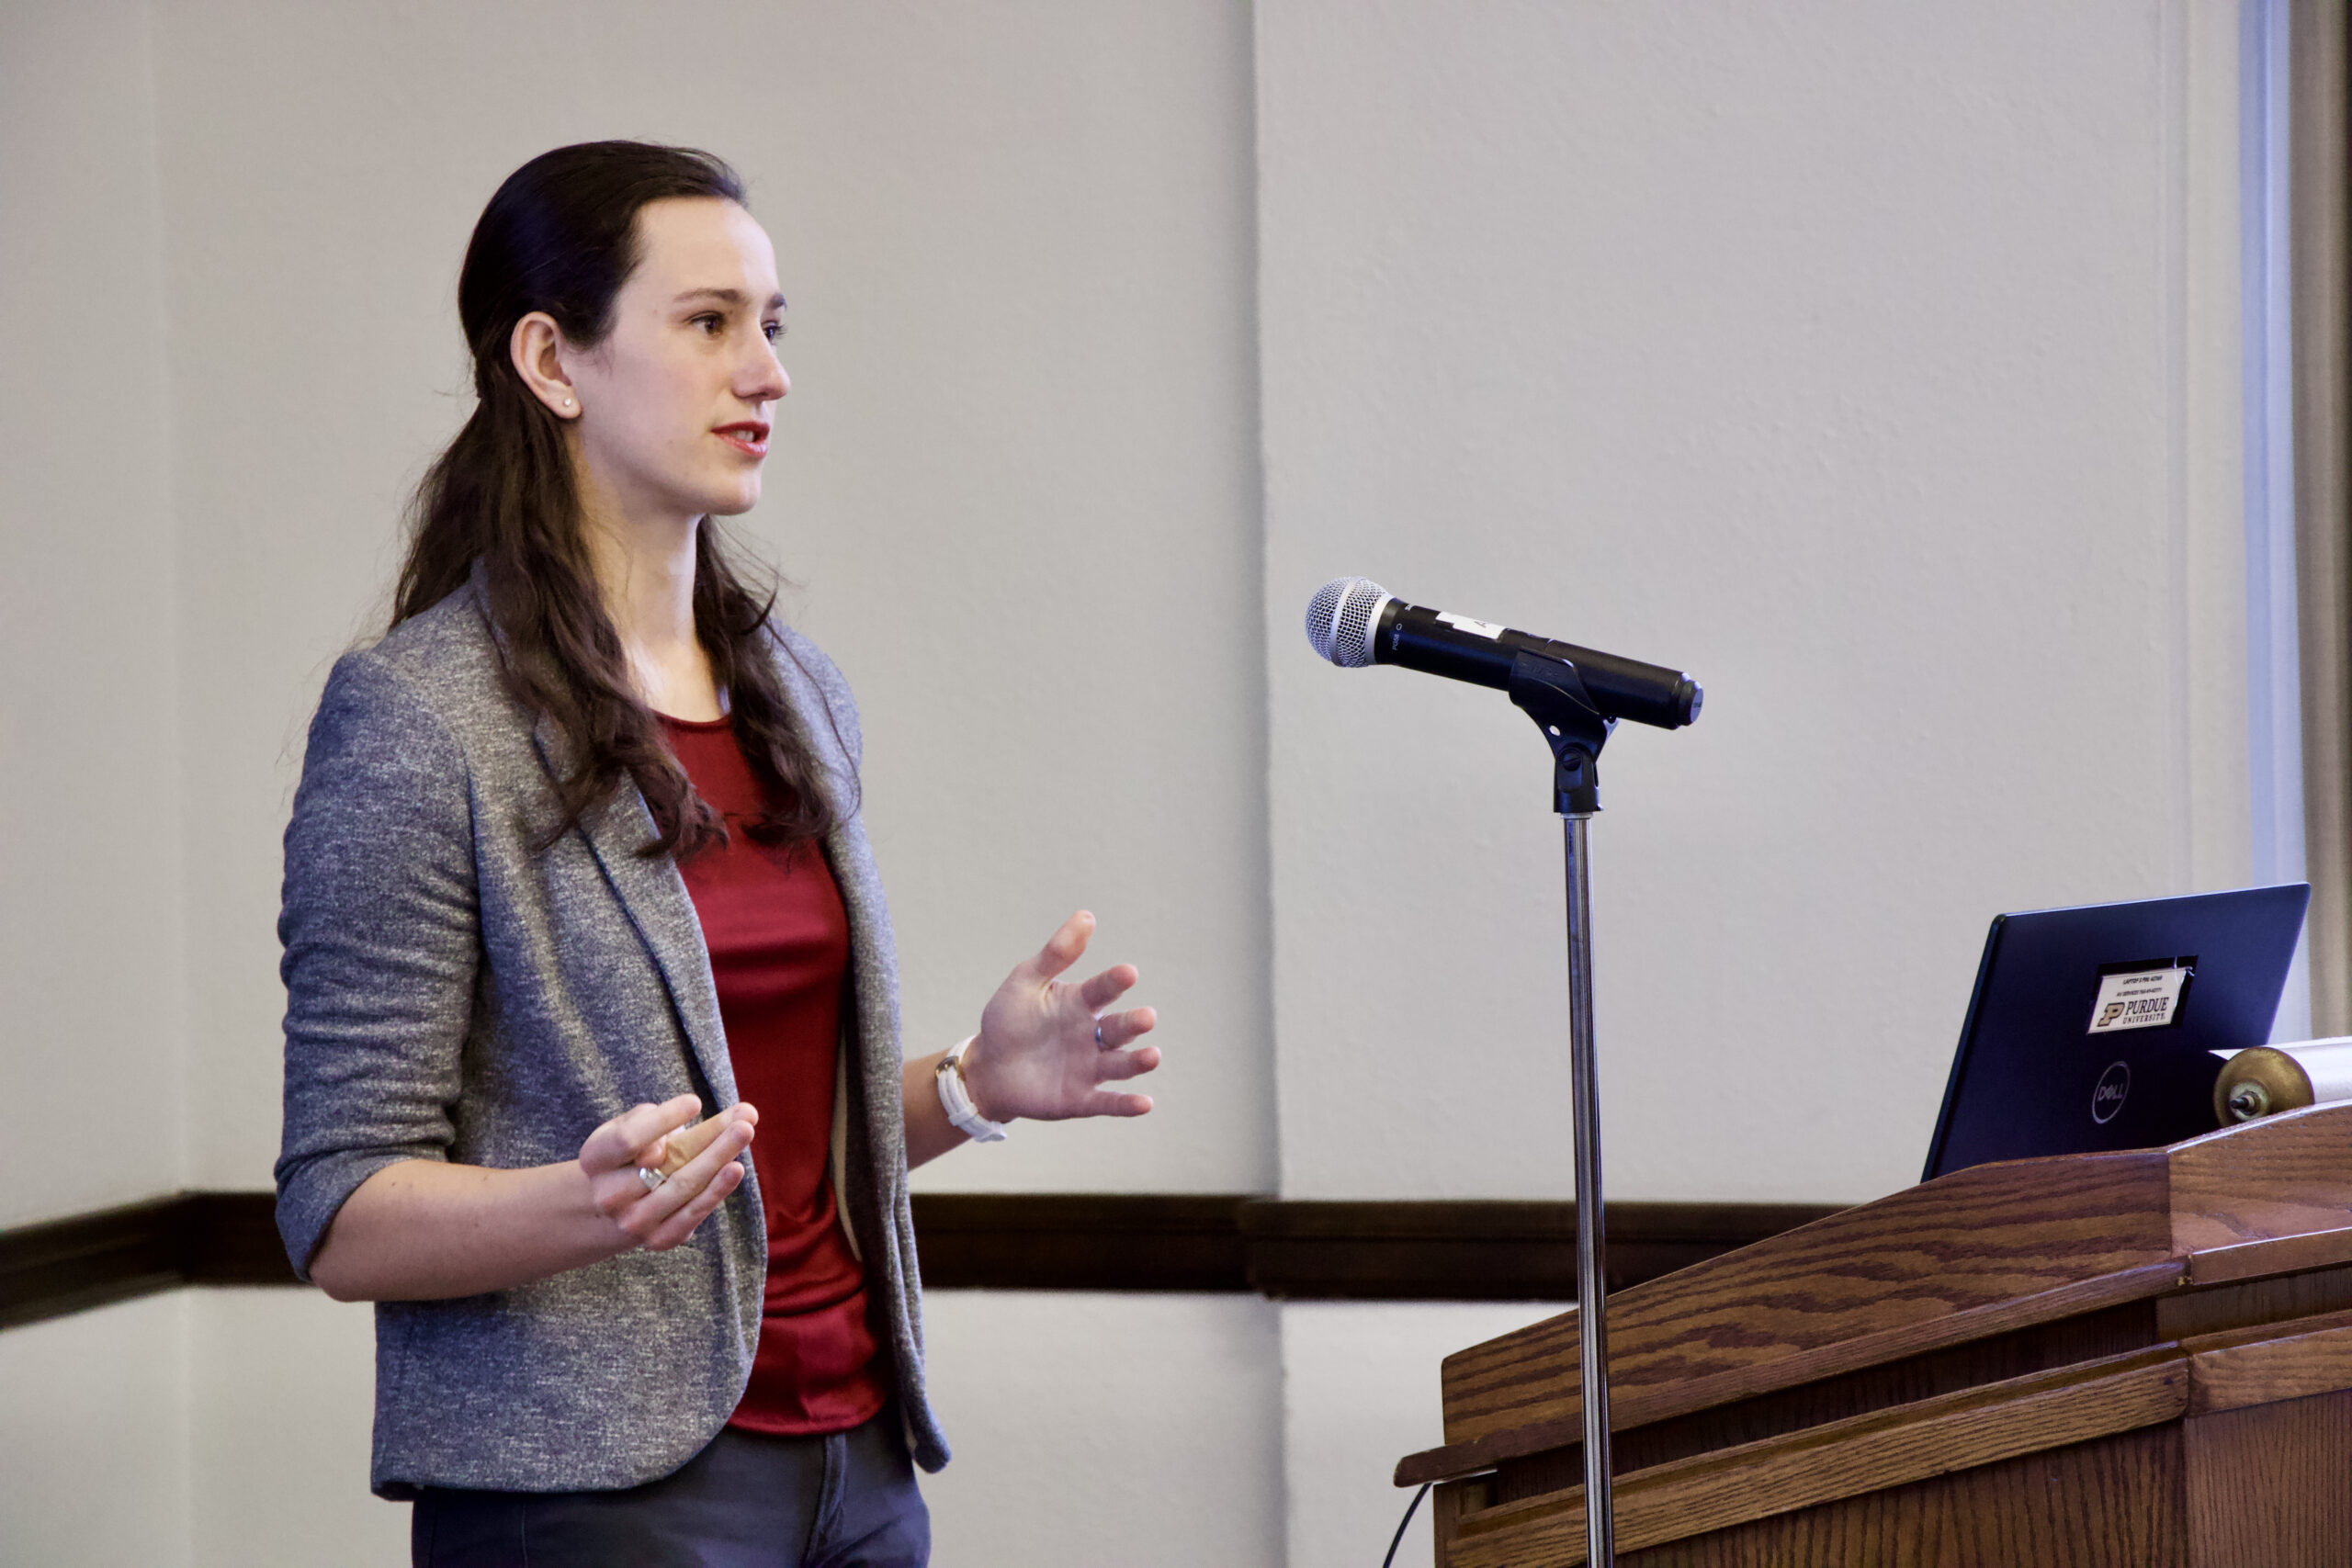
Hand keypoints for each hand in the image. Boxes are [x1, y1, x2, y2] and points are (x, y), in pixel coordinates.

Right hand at [577, 1093, 757, 1251]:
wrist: (612, 1207)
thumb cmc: (631, 1153)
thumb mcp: (634, 1128)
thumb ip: (666, 1117)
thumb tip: (711, 1108)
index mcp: (595, 1159)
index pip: (628, 1139)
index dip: (662, 1121)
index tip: (695, 1102)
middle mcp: (608, 1195)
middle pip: (665, 1166)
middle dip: (709, 1141)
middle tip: (744, 1120)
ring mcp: (632, 1222)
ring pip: (683, 1188)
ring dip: (718, 1161)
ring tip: (745, 1134)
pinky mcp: (658, 1239)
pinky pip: (691, 1215)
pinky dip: (715, 1192)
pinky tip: (734, 1170)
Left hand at [965, 910, 1159, 1122]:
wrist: (987, 1069)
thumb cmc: (1008, 1020)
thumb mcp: (1025, 982)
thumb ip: (1056, 954)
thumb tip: (1086, 915)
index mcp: (1081, 1004)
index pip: (1103, 990)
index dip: (1115, 982)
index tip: (1127, 973)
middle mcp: (1093, 1035)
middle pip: (1119, 1029)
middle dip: (1134, 1024)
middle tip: (1147, 1017)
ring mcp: (1089, 1068)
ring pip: (1120, 1064)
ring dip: (1138, 1061)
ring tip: (1152, 1056)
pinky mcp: (1081, 1099)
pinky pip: (1107, 1102)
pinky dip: (1126, 1104)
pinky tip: (1145, 1103)